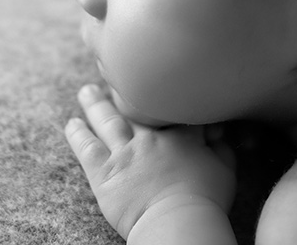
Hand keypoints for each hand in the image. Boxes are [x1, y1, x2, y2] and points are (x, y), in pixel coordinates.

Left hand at [65, 84, 236, 239]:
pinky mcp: (103, 172)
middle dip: (123, 91)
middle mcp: (149, 136)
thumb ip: (221, 147)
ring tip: (86, 91)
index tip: (167, 94)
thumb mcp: (225, 169)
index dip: (171, 100)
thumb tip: (218, 132)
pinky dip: (77, 134)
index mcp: (179, 134)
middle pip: (133, 106)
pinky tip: (71, 123)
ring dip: (94, 103)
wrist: (177, 220)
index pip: (173, 109)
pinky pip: (86, 147)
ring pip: (106, 120)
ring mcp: (124, 152)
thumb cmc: (206, 200)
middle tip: (114, 76)